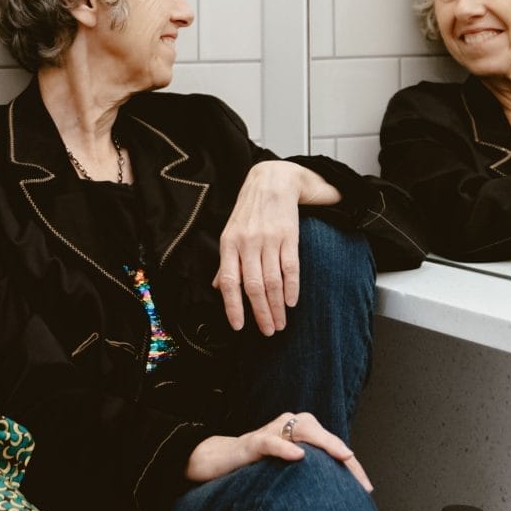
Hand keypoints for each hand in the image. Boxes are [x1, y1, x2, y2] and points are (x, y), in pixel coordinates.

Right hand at [184, 409, 371, 492]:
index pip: (330, 446)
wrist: (217, 462)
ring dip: (324, 441)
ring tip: (342, 455)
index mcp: (298, 434)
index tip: (367, 488)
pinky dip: (285, 447)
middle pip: (321, 433)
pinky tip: (298, 455)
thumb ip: (308, 480)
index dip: (350, 465)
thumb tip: (337, 505)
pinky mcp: (251, 444)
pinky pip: (270, 442)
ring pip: (301, 429)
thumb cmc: (255, 468)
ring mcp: (269, 433)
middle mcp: (287, 427)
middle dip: (342, 452)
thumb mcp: (286, 474)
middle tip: (359, 474)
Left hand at [213, 161, 311, 334]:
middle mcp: (248, 242)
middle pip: (253, 286)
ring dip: (277, 306)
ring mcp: (269, 239)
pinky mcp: (289, 235)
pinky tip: (292, 302)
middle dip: (261, 313)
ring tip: (281, 323)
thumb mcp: (230, 232)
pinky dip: (292, 287)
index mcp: (229, 243)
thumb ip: (226, 262)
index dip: (233, 307)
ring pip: (272, 281)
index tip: (239, 327)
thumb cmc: (250, 209)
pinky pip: (291, 267)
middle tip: (268, 331)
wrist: (272, 179)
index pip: (230, 282)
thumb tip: (218, 287)